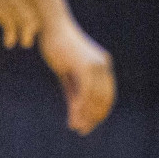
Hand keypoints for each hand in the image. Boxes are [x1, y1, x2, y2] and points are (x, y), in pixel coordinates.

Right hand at [38, 19, 115, 135]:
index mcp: (103, 66)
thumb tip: (76, 111)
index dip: (99, 112)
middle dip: (94, 117)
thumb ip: (74, 90)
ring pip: (96, 97)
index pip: (107, 95)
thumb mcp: (67, 72)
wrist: (51, 26)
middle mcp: (103, 65)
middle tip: (83, 131)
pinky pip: (86, 90)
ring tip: (78, 127)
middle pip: (104, 99)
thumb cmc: (57, 46)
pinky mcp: (84, 64)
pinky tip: (74, 116)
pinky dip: (81, 105)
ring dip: (87, 115)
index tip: (89, 125)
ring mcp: (95, 64)